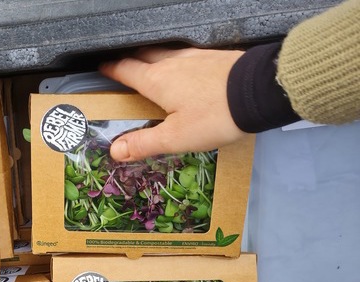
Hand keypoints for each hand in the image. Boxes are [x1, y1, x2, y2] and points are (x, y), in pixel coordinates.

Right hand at [99, 47, 246, 160]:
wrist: (259, 92)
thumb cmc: (215, 116)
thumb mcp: (175, 137)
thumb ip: (144, 143)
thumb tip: (116, 150)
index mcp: (157, 81)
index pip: (126, 70)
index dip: (111, 70)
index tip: (103, 68)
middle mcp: (172, 63)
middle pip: (143, 56)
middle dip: (130, 60)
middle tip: (122, 67)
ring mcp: (194, 56)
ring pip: (165, 52)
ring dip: (152, 57)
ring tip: (150, 65)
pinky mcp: (214, 57)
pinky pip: (187, 54)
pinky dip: (176, 59)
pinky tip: (185, 68)